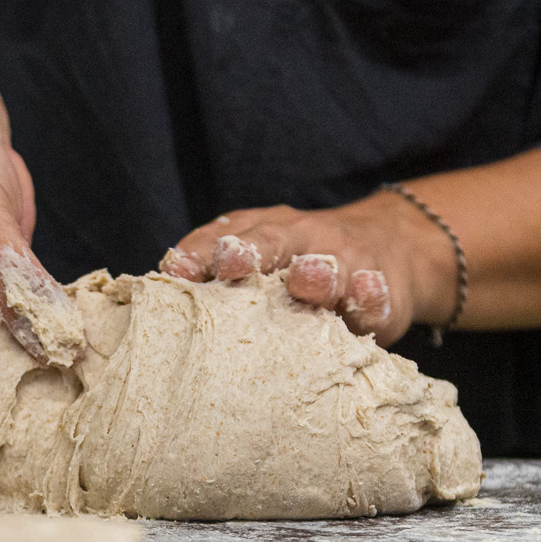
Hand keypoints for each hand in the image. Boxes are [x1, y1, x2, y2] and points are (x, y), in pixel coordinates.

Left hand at [160, 195, 457, 345]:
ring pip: (330, 265)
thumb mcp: (261, 262)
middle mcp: (300, 237)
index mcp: (260, 231)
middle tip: (232, 262)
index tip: (176, 268)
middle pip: (273, 241)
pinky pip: (376, 294)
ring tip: (306, 279)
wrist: (388, 247)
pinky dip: (370, 295)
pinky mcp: (381, 290)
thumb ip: (216, 277)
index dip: (200, 252)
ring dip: (317, 271)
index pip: (223, 238)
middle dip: (252, 251)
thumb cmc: (301, 264)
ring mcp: (344, 260)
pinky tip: (365, 296)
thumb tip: (152, 310)